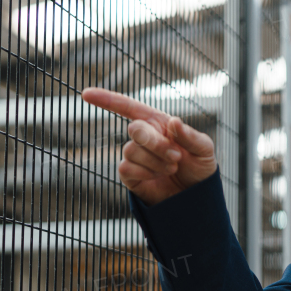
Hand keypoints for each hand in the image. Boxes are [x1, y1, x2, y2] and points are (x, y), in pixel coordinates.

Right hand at [81, 88, 217, 204]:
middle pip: (135, 129)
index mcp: (159, 123)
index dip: (108, 99)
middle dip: (156, 143)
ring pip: (130, 150)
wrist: (197, 196)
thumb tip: (174, 122)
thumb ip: (190, 136)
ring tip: (172, 167)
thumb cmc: (200, 167)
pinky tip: (157, 176)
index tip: (86, 93)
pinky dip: (144, 172)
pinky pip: (125, 168)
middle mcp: (144, 137)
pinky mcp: (131, 175)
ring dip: (155, 161)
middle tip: (176, 156)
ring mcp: (136, 156)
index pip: (130, 107)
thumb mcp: (204, 149)